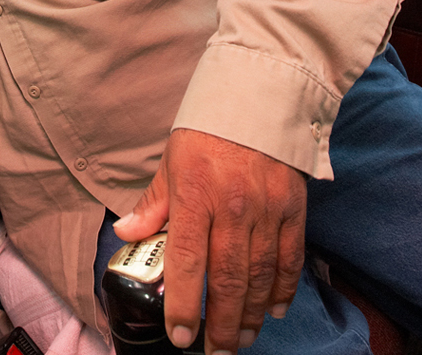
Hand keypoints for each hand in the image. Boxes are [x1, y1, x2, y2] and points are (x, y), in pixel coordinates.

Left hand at [114, 129, 306, 353]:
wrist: (260, 93)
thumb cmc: (209, 128)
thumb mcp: (172, 160)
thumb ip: (153, 202)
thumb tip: (127, 234)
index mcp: (195, 195)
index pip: (186, 261)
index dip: (183, 304)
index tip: (180, 336)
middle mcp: (233, 206)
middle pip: (226, 279)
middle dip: (219, 324)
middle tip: (215, 352)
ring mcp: (267, 208)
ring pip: (259, 275)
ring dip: (249, 314)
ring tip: (240, 339)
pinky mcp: (294, 207)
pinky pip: (289, 257)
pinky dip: (283, 288)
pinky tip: (273, 310)